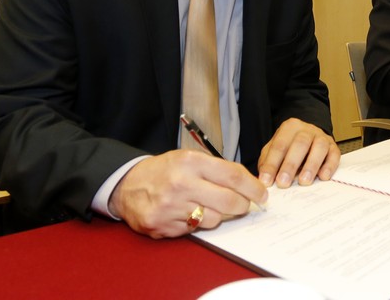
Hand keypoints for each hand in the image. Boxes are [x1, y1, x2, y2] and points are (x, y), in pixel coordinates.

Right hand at [108, 149, 266, 238]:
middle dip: (243, 206)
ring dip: (218, 215)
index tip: (262, 194)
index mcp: (191, 162)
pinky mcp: (163, 226)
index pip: (233, 176)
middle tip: (244, 205)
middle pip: (229, 201)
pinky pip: (194, 230)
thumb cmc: (165, 170)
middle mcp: (181, 184)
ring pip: (214, 219)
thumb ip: (217, 169)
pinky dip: (196, 224)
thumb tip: (249, 184)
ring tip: (207, 206)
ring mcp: (171, 207)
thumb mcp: (189, 158)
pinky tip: (188, 213)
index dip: (253, 187)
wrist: (127, 185)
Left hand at [257, 118, 339, 187]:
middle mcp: (307, 130)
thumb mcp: (274, 150)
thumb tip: (263, 181)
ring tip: (304, 181)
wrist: (310, 136)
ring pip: (319, 147)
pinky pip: (334, 155)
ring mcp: (322, 137)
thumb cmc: (290, 146)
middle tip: (283, 182)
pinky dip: (329, 166)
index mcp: (290, 128)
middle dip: (290, 165)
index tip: (266, 181)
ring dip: (311, 165)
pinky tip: (323, 177)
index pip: (279, 145)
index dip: (272, 164)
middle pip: (300, 144)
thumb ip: (267, 162)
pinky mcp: (333, 147)